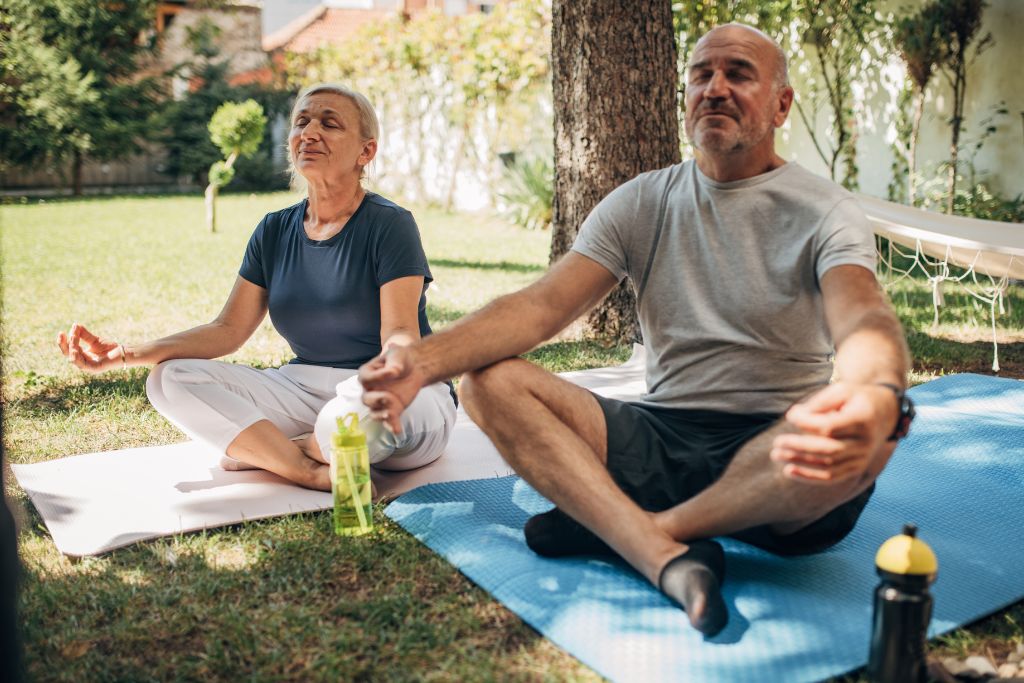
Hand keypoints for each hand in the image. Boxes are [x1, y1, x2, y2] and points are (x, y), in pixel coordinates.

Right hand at [57, 323, 124, 372]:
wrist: (123, 353)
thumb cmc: (110, 348)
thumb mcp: (94, 340)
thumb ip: (84, 334)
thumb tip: (74, 325)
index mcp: (81, 356)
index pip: (68, 349)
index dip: (63, 341)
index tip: (61, 332)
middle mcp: (82, 362)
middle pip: (68, 354)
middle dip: (64, 344)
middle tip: (62, 334)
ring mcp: (88, 367)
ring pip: (73, 358)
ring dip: (71, 348)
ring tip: (72, 339)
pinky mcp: (94, 369)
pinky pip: (82, 364)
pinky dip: (77, 357)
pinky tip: (74, 349)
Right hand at [359, 345, 426, 433]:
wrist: (413, 369)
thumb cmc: (400, 359)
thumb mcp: (397, 354)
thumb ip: (394, 362)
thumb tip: (393, 371)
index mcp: (367, 374)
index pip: (366, 378)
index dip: (378, 377)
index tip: (393, 372)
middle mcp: (370, 390)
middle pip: (366, 399)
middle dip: (376, 400)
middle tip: (388, 398)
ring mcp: (380, 402)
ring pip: (375, 413)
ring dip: (382, 415)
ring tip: (392, 413)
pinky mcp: (391, 410)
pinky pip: (388, 421)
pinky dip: (392, 426)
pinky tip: (398, 430)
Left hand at [770, 382, 898, 483]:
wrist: (884, 412)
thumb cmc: (856, 398)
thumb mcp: (841, 390)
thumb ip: (819, 402)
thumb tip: (794, 416)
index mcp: (862, 419)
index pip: (830, 427)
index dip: (807, 423)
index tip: (790, 416)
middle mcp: (865, 442)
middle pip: (829, 449)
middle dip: (799, 447)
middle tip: (776, 442)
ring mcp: (862, 458)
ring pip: (828, 465)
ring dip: (800, 462)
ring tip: (776, 454)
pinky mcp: (856, 468)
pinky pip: (831, 476)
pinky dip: (809, 476)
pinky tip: (789, 471)